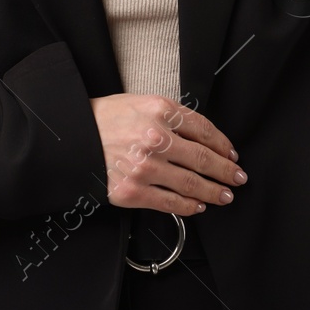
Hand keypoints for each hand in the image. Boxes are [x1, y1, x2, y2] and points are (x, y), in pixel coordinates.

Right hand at [90, 93, 246, 216]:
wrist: (72, 136)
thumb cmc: (105, 118)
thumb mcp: (140, 102)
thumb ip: (171, 116)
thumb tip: (202, 137)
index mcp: (160, 111)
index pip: (203, 129)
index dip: (223, 144)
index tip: (231, 154)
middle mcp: (155, 139)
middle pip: (203, 158)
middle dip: (226, 171)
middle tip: (237, 177)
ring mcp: (144, 167)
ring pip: (191, 184)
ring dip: (213, 192)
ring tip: (224, 195)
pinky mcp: (132, 192)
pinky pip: (170, 203)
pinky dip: (189, 206)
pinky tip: (198, 206)